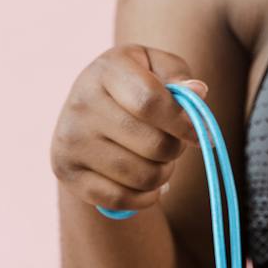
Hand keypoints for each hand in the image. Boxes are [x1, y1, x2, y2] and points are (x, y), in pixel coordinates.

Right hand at [50, 44, 208, 214]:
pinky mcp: (67, 171)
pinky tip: (146, 183)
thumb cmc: (135, 87)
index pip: (150, 102)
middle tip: (172, 145)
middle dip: (175, 150)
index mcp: (107, 70)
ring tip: (158, 161)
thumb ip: (179, 76)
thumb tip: (197, 92)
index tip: (199, 135)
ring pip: (142, 176)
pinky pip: (121, 199)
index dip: (184, 123)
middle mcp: (81, 103)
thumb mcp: (157, 68)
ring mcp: (70, 139)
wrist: (89, 113)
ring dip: (163, 174)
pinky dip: (144, 197)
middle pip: (153, 145)